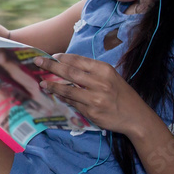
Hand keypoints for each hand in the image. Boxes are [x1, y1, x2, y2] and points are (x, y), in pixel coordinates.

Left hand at [32, 53, 151, 135]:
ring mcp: (95, 98)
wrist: (136, 117)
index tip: (52, 56)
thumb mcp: (111, 77)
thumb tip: (67, 67)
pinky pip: (73, 103)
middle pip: (69, 72)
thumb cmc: (121, 94)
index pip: (79, 61)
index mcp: (104, 70)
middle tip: (38, 62)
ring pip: (68, 90)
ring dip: (53, 86)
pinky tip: (58, 95)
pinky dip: (64, 99)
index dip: (63, 58)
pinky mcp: (91, 112)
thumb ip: (91, 72)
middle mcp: (100, 83)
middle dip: (51, 66)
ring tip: (43, 83)